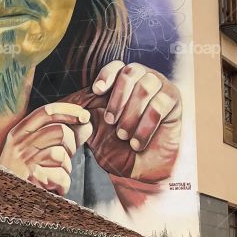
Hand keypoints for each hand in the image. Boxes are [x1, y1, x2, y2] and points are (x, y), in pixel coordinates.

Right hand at [0, 103, 92, 195]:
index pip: (46, 111)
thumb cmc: (26, 174)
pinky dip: (63, 184)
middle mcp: (19, 144)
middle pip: (60, 131)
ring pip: (61, 154)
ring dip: (66, 167)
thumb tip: (86, 123)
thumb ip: (62, 135)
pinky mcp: (32, 179)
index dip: (69, 111)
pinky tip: (54, 188)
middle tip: (64, 159)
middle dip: (71, 145)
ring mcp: (24, 161)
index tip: (85, 116)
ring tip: (54, 174)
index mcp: (19, 132)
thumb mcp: (37, 149)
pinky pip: (61, 176)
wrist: (6, 201)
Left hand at [83, 62, 181, 181]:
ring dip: (132, 115)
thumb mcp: (95, 131)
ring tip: (124, 136)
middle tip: (111, 123)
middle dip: (118, 100)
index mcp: (123, 82)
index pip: (116, 66)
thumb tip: (63, 103)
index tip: (96, 92)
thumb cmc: (117, 149)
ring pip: (145, 87)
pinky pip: (160, 105)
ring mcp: (160, 87)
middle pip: (131, 72)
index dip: (106, 76)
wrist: (140, 170)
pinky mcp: (174, 101)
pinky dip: (146, 126)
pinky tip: (138, 143)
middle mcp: (143, 79)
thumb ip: (85, 114)